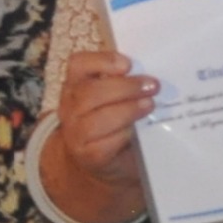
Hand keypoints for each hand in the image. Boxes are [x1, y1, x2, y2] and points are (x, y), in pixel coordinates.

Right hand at [55, 47, 157, 202]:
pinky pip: (105, 143)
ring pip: (97, 119)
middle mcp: (70, 107)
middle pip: (90, 92)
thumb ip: (125, 83)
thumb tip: (151, 75)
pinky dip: (124, 134)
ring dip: (127, 110)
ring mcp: (76, 133)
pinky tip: (137, 131)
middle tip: (152, 86)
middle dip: (125, 88)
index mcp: (76, 85)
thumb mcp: (116, 97)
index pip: (78, 65)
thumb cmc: (114, 121)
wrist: (104, 161)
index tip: (127, 64)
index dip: (101, 61)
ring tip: (149, 105)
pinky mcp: (89, 156)